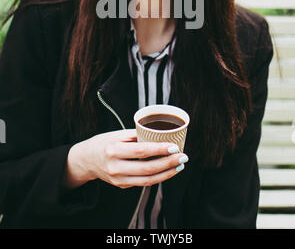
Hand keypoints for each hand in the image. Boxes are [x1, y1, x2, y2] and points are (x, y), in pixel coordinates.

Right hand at [63, 129, 187, 188]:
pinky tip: (168, 170)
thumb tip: (159, 133)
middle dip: (168, 163)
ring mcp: (119, 180)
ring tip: (180, 165)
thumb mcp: (117, 134)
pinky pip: (143, 183)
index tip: (174, 146)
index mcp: (113, 150)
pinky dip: (158, 177)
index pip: (141, 151)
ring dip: (167, 173)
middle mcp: (115, 167)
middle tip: (183, 156)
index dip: (159, 150)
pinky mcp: (122, 186)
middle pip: (147, 169)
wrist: (86, 160)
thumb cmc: (104, 142)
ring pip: (148, 180)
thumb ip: (136, 135)